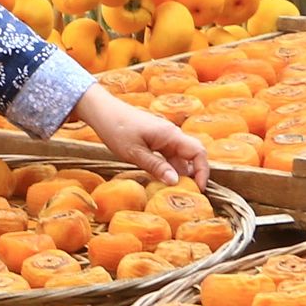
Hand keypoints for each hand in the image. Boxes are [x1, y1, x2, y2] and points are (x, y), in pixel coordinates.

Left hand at [75, 85, 209, 185]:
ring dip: (180, 173)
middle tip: (186, 194)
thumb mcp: (135, 152)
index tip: (198, 189)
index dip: (203, 171)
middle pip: (192, 155)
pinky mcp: (155, 139)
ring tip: (174, 191)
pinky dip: (169, 167)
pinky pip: (169, 155)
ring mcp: (164, 136)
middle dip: (194, 174)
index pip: (199, 152)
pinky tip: (161, 179)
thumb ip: (156, 166)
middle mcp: (171, 134)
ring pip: (180, 157)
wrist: (102, 111)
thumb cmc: (117, 129)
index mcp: (171, 135)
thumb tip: (175, 182)